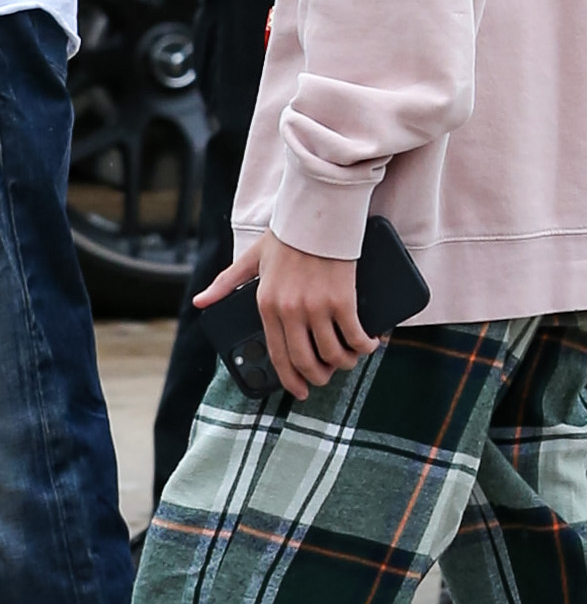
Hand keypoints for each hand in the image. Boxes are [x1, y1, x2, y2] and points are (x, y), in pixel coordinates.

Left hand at [196, 230, 376, 400]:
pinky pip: (354, 335)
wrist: (317, 212)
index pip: (277, 355)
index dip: (290, 379)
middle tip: (327, 377)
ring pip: (332, 352)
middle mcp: (289, 311)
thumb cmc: (287, 234)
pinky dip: (364, 345)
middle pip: (306, 360)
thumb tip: (200, 303)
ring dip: (344, 362)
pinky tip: (369, 345)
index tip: (301, 390)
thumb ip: (226, 283)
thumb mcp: (251, 260)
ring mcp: (316, 307)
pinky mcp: (342, 298)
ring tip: (349, 359)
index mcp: (266, 305)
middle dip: (319, 376)